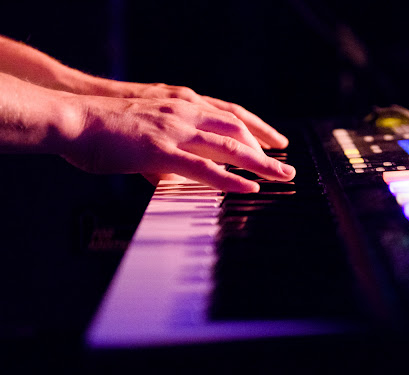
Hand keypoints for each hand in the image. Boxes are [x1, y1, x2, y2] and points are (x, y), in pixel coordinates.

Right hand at [62, 94, 294, 192]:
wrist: (71, 117)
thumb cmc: (102, 126)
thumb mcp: (143, 130)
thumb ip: (166, 150)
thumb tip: (176, 175)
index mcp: (181, 103)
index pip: (230, 113)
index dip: (257, 128)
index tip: (276, 142)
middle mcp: (183, 111)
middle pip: (237, 127)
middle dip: (266, 148)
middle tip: (286, 166)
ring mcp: (173, 128)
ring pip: (229, 145)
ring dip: (259, 163)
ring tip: (281, 177)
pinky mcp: (160, 149)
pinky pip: (203, 167)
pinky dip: (230, 178)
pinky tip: (248, 187)